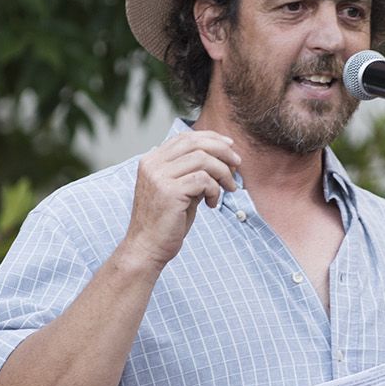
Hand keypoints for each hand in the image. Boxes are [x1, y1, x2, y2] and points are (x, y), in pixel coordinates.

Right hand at [119, 131, 241, 270]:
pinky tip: (212, 204)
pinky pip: (203, 180)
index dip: (210, 138)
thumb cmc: (166, 222)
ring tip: (228, 188)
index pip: (185, 137)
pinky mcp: (169, 192)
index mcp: (152, 160)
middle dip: (222, 151)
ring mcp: (159, 177)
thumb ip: (194, 172)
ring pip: (203, 159)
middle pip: (195, 143)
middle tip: (237, 165)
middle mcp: (152, 164)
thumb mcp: (180, 190)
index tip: (229, 146)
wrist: (147, 248)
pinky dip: (215, 190)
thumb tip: (223, 159)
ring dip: (223, 172)